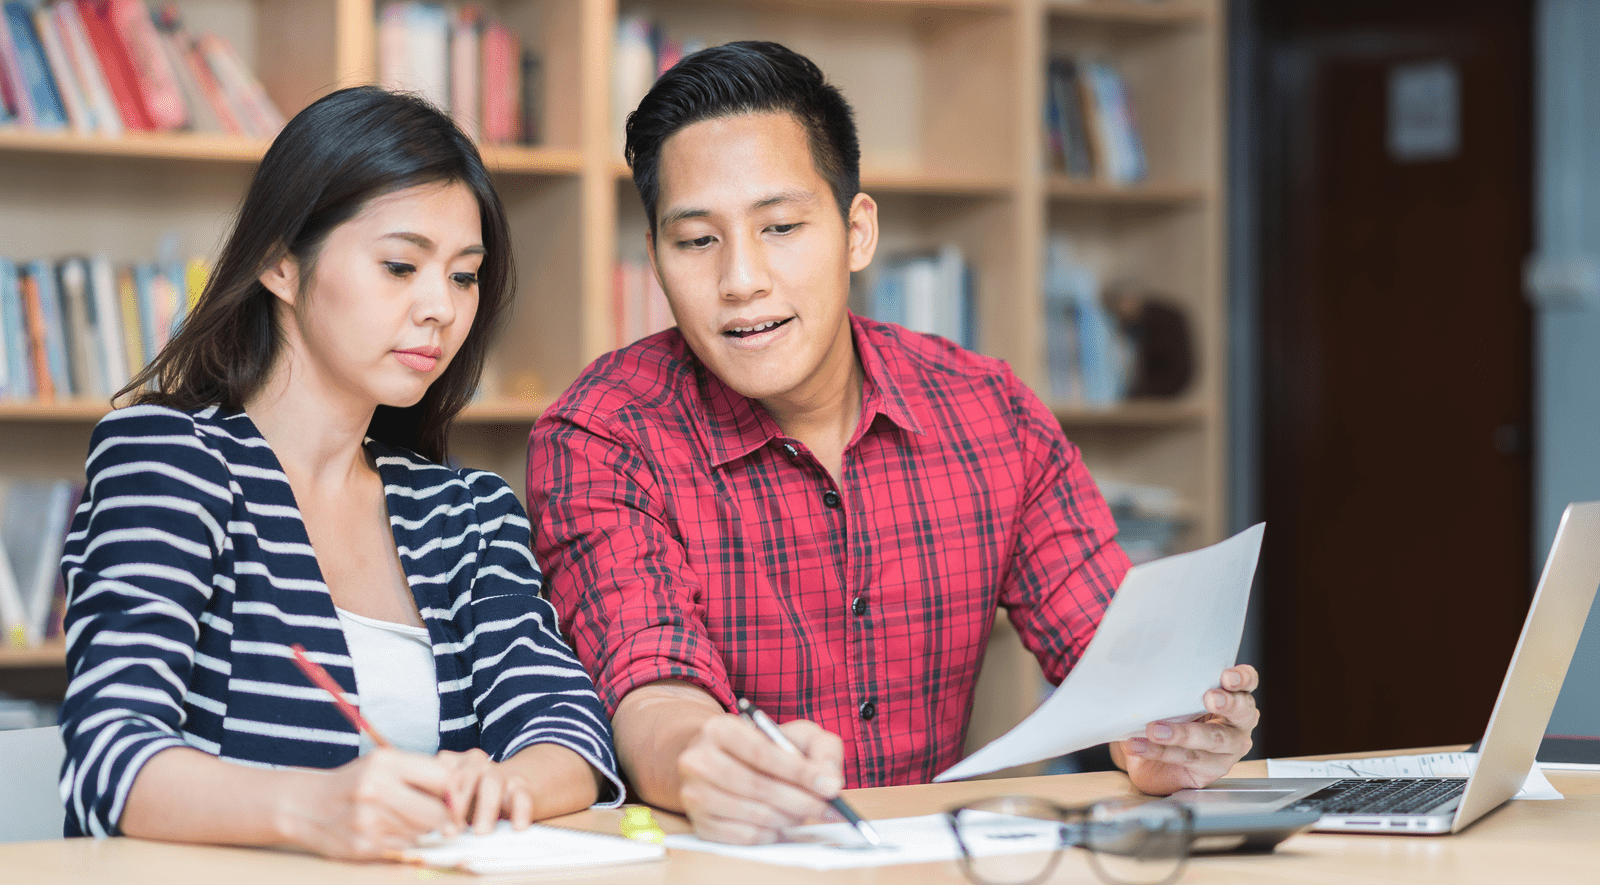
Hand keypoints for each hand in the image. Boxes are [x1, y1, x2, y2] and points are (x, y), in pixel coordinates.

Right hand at [279, 748, 453, 859]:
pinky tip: (391, 831)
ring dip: (424, 830)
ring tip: (406, 819)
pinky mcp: (364, 847)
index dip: (457, 791)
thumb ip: (422, 770)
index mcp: (385, 763)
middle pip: (437, 813)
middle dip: (445, 817)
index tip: (459, 797)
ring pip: (424, 833)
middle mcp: (375, 790)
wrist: (306, 806)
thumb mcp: (384, 763)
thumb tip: (464, 783)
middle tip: (442, 816)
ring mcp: (368, 821)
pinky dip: (406, 842)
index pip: (443, 779)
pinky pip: (405, 848)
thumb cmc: (355, 782)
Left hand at [436, 748, 536, 834]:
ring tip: (481, 834)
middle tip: (452, 832)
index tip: (432, 822)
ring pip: (492, 783)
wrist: (507, 786)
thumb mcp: (447, 799)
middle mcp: (476, 764)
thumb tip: (417, 832)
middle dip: (458, 805)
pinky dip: (521, 811)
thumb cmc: (468, 799)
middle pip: (465, 777)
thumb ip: (434, 807)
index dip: (435, 797)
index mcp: (453, 765)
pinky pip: (522, 795)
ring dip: (486, 809)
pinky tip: (517, 828)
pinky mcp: (521, 787)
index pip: (441, 774)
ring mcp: (499, 774)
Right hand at [677, 713, 844, 843]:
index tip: (830, 787)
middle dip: (799, 800)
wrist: (724, 762)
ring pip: (752, 814)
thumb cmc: (767, 749)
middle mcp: (698, 760)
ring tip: (805, 813)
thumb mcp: (797, 735)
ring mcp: (694, 794)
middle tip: (827, 808)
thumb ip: (821, 750)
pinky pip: (743, 837)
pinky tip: (783, 825)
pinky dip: (770, 834)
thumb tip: (831, 782)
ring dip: (788, 818)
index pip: (761, 753)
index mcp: (719, 729)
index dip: (799, 772)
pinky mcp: (699, 822)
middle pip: (756, 786)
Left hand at [1117, 664, 1259, 794]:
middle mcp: (1237, 723)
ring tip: (1155, 730)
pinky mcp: (1212, 770)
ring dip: (1183, 733)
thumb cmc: (1167, 719)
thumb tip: (1143, 675)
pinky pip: (1188, 759)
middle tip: (1210, 698)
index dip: (1243, 678)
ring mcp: (1228, 749)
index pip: (1247, 682)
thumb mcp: (1170, 699)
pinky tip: (1140, 745)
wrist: (1149, 757)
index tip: (1227, 676)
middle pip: (1242, 712)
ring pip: (1213, 739)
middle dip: (1228, 703)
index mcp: (1232, 697)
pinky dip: (1160, 751)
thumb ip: (1170, 688)